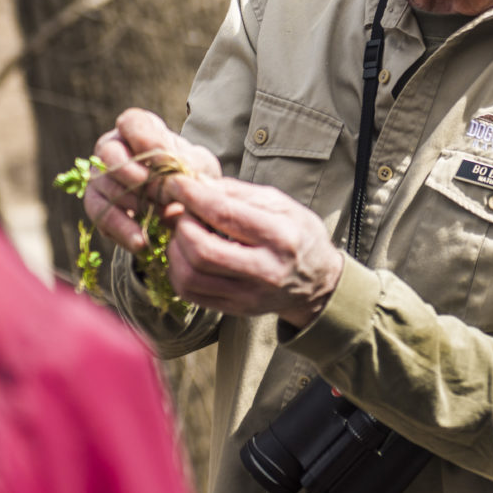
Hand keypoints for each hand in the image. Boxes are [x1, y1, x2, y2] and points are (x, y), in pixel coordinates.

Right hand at [86, 108, 220, 253]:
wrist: (182, 205)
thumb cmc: (189, 174)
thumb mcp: (198, 165)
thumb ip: (190, 165)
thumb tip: (177, 178)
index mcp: (139, 128)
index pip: (132, 123)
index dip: (147, 140)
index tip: (167, 159)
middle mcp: (112, 147)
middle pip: (111, 155)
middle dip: (141, 178)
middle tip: (167, 196)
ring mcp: (99, 175)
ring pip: (107, 187)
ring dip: (137, 205)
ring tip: (163, 218)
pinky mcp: (96, 204)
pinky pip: (102, 216)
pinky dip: (123, 230)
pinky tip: (142, 242)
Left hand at [163, 171, 344, 329]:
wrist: (317, 282)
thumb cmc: (298, 234)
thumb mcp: (280, 204)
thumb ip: (238, 193)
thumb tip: (197, 184)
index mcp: (280, 236)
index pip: (224, 214)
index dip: (192, 196)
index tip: (175, 183)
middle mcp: (265, 270)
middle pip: (202, 250)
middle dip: (182, 225)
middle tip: (183, 211)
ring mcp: (249, 295)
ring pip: (191, 276)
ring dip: (176, 249)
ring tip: (184, 233)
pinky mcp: (234, 310)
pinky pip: (189, 293)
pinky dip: (177, 270)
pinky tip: (185, 255)